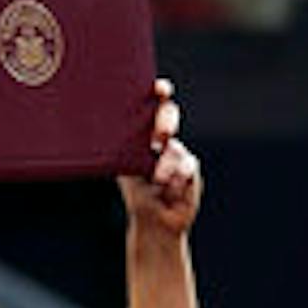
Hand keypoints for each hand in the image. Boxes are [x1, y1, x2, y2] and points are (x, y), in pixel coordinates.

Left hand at [119, 80, 200, 238]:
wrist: (154, 220)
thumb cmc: (137, 193)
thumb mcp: (126, 172)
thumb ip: (125, 155)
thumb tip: (116, 138)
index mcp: (145, 133)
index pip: (152, 104)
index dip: (158, 92)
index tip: (159, 88)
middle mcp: (164, 138)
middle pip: (169, 115)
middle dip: (165, 120)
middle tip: (160, 135)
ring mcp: (179, 152)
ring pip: (176, 148)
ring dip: (167, 166)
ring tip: (158, 180)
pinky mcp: (192, 169)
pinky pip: (188, 167)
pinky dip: (177, 178)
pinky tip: (170, 188)